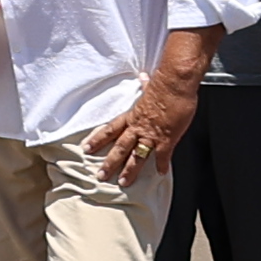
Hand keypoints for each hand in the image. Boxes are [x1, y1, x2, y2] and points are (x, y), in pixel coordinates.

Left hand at [90, 64, 195, 186]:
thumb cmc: (163, 85)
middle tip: (100, 175)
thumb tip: (144, 78)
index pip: (110, 129)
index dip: (97, 139)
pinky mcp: (166, 138)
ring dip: (130, 170)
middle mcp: (138, 127)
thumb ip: (146, 86)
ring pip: (137, 156)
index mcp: (132, 115)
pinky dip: (161, 165)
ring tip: (124, 182)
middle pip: (119, 147)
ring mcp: (151, 134)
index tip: (86, 148)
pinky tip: (160, 173)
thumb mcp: (150, 87)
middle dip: (109, 163)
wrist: (174, 85)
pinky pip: (162, 155)